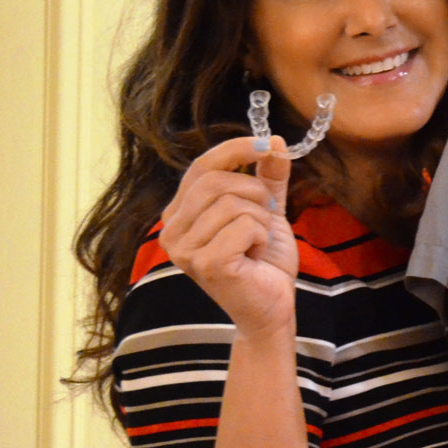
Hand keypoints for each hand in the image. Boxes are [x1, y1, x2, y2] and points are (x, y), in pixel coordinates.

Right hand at [157, 136, 297, 336]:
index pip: (202, 166)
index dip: (235, 149)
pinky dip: (262, 237)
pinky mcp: (205, 264)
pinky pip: (245, 226)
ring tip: (257, 243)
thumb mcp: (267, 210)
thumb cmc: (263, 261)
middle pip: (217, 181)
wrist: (272, 306)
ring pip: (234, 203)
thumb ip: (268, 177)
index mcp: (180, 213)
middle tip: (266, 217)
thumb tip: (276, 141)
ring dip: (261, 220)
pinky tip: (255, 256)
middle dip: (256, 193)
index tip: (268, 143)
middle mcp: (172, 230)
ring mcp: (184, 250)